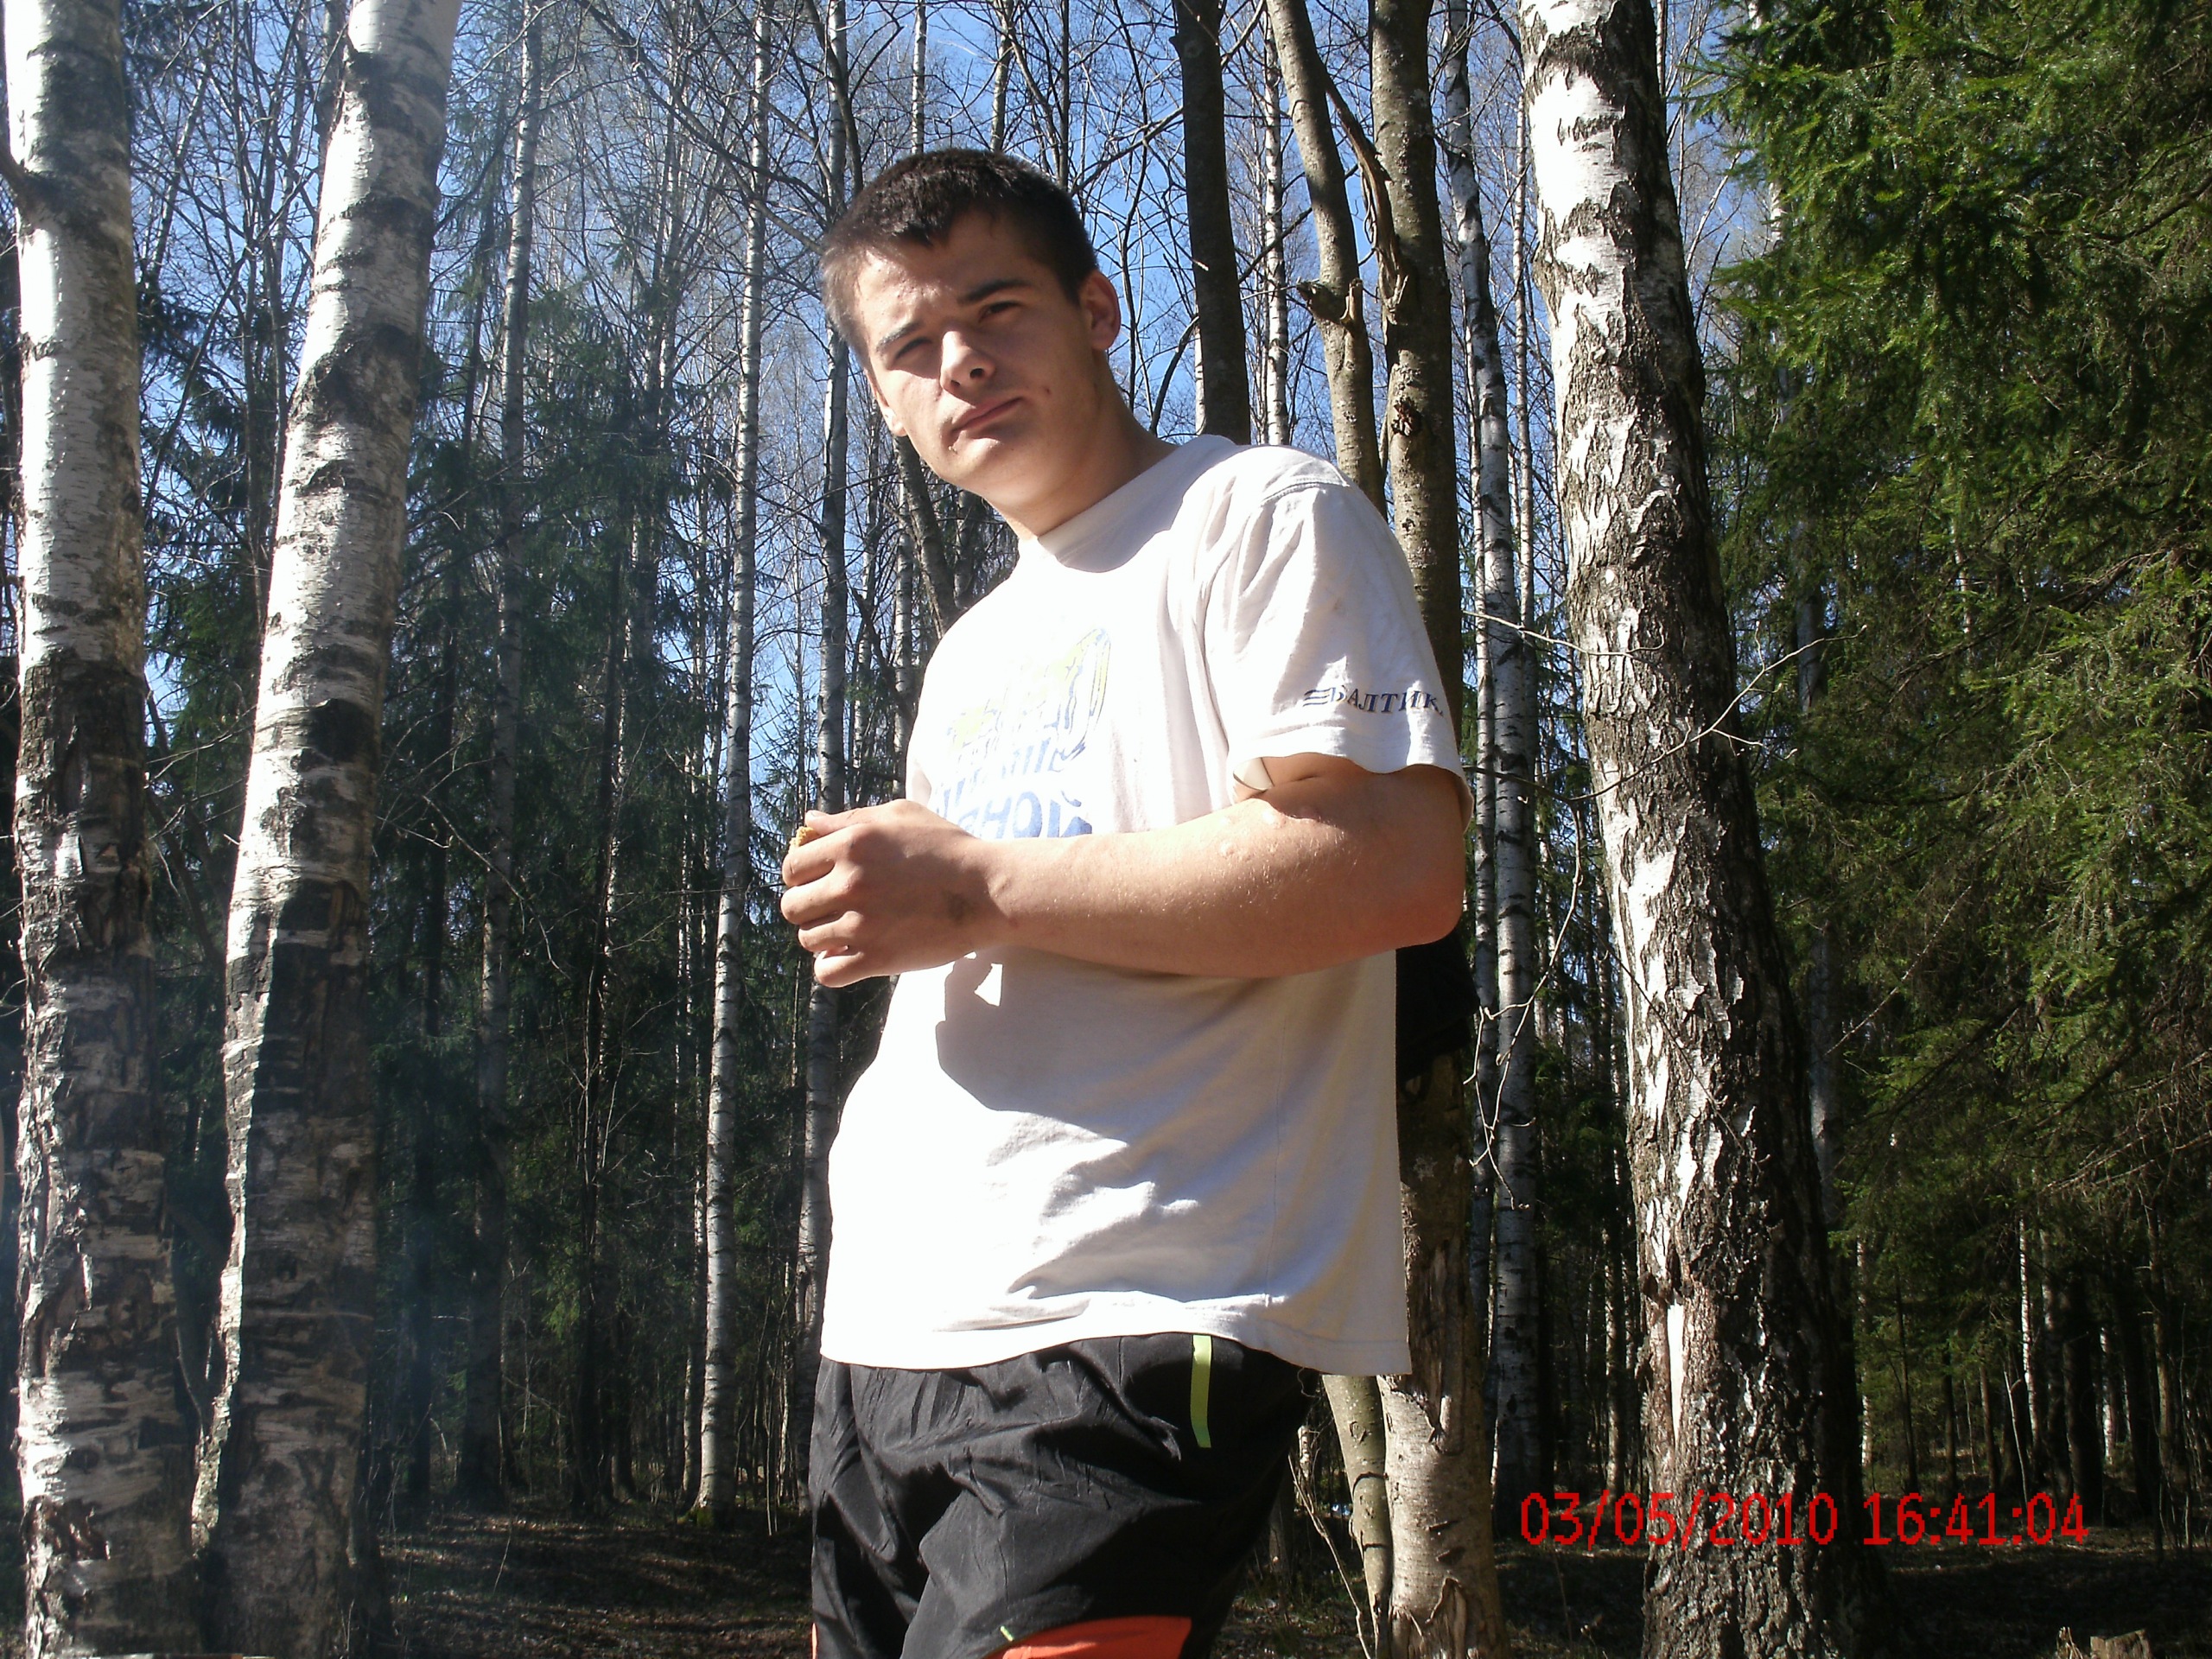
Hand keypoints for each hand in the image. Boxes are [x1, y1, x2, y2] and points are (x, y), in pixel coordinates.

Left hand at [779, 800, 999, 986]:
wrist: (987, 891)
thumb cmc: (947, 848)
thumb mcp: (900, 816)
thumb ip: (849, 818)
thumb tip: (810, 821)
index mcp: (851, 844)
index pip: (792, 867)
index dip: (801, 876)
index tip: (818, 882)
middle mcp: (849, 883)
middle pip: (793, 907)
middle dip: (807, 908)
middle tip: (830, 908)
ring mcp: (860, 924)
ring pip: (808, 940)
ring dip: (821, 937)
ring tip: (844, 932)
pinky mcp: (876, 958)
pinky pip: (827, 973)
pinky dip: (831, 967)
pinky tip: (847, 957)